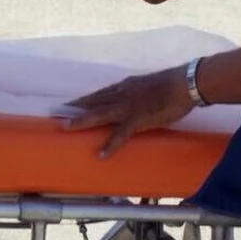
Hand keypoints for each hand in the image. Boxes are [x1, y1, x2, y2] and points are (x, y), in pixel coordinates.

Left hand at [61, 66, 195, 157]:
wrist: (183, 85)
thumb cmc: (172, 85)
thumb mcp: (147, 85)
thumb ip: (138, 91)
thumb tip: (136, 97)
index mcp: (124, 87)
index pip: (99, 93)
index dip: (85, 99)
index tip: (71, 103)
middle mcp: (120, 95)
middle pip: (93, 102)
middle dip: (75, 107)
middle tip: (57, 111)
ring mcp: (126, 107)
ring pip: (98, 114)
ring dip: (81, 121)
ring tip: (65, 127)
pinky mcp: (136, 120)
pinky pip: (120, 135)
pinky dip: (109, 145)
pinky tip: (101, 155)